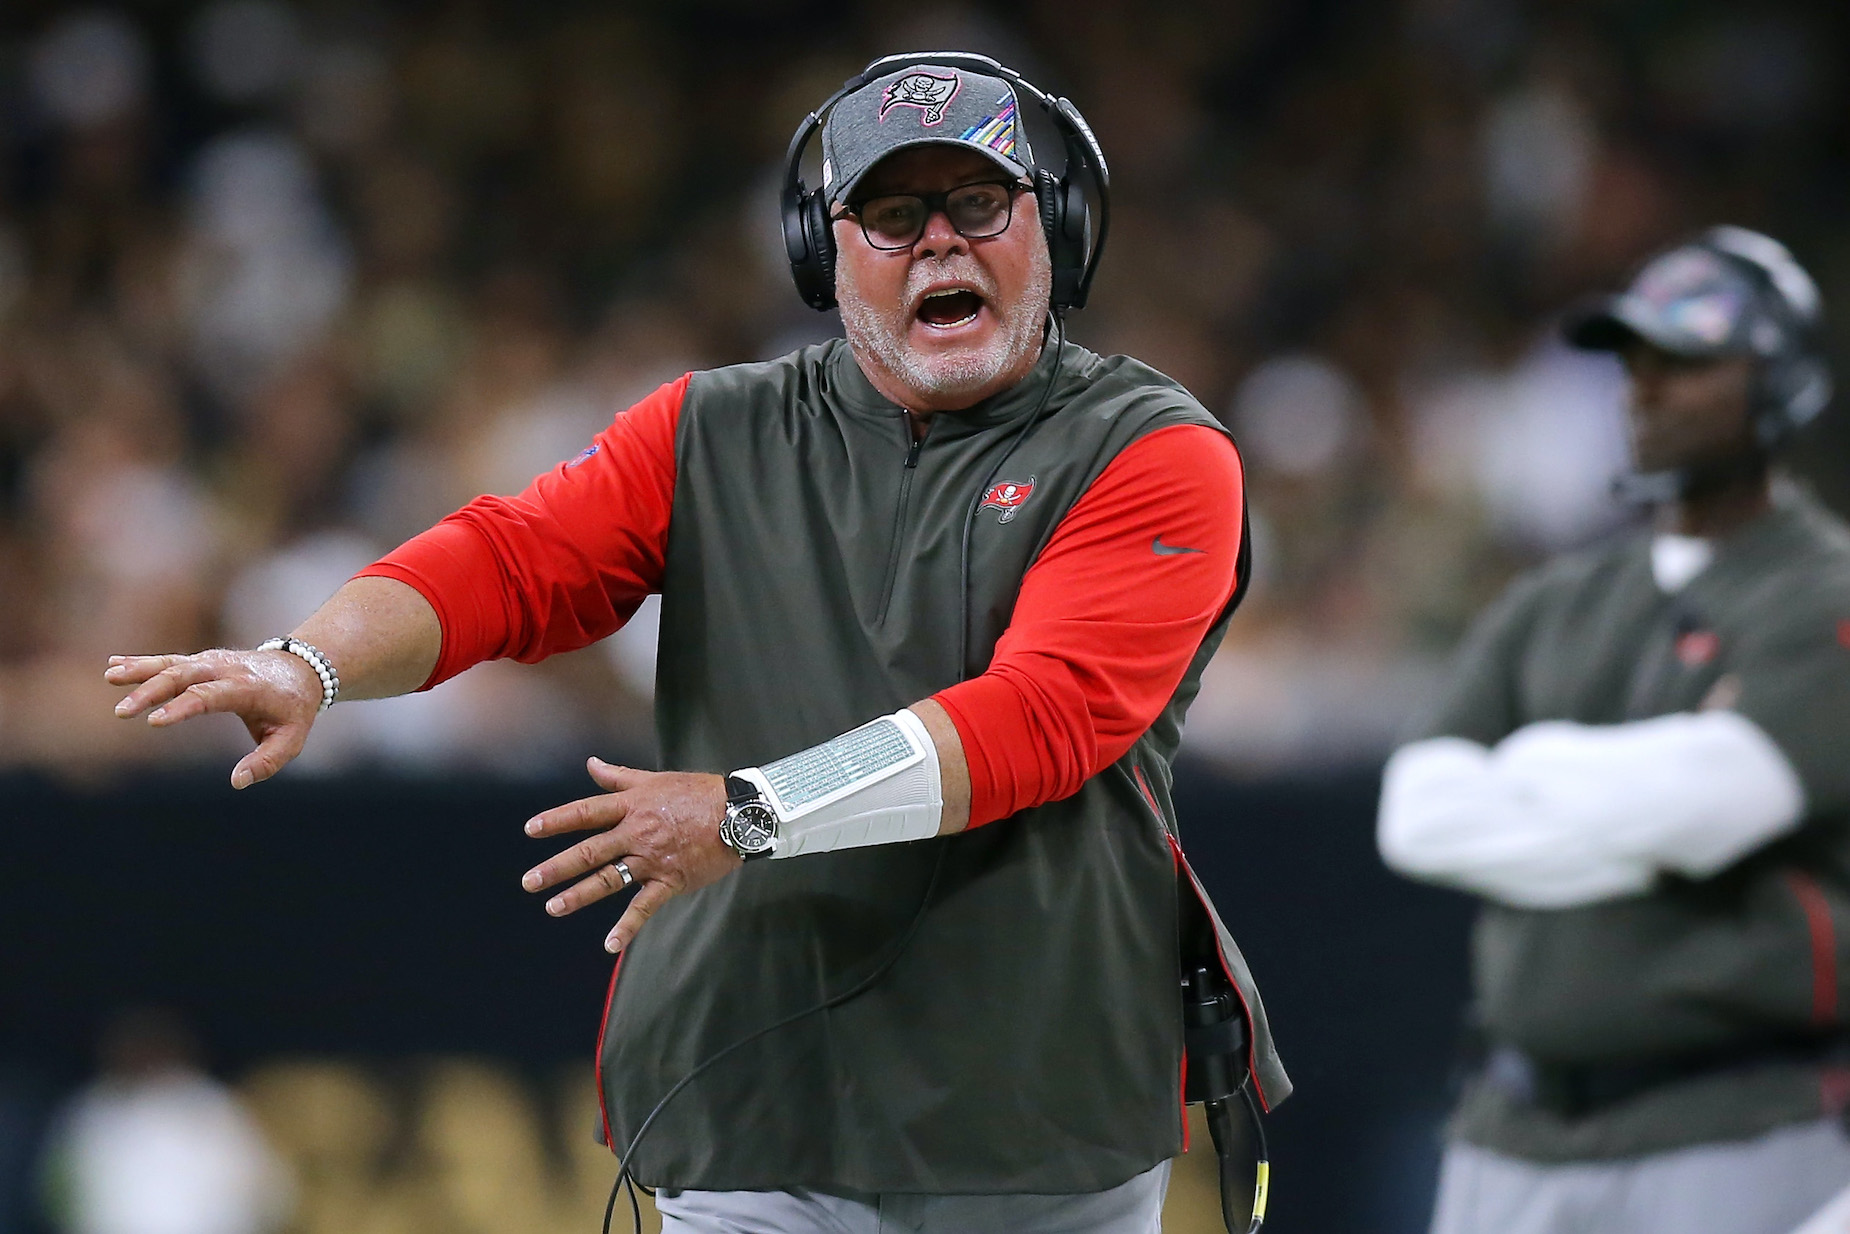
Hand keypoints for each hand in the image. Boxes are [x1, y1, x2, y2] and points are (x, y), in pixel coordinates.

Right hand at [106, 650, 323, 788]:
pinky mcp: (202, 661)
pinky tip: (113, 664)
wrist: (302, 669)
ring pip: (171, 663)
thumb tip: (236, 782)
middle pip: (183, 675)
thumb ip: (267, 762)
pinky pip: (169, 660)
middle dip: (151, 690)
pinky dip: (142, 662)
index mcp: (247, 688)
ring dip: (140, 670)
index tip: (154, 722)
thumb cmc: (293, 710)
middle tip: (122, 710)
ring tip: (110, 676)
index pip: (209, 696)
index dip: (182, 707)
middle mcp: (225, 669)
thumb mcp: (291, 739)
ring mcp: (212, 662)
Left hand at [521, 758, 740, 952]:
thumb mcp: (655, 779)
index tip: (530, 830)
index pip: (586, 812)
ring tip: (553, 908)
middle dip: (557, 867)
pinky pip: (645, 906)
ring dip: (579, 895)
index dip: (557, 820)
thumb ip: (619, 777)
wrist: (741, 813)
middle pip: (590, 851)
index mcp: (632, 806)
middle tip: (530, 882)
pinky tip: (610, 945)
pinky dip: (627, 927)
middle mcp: (636, 833)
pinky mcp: (670, 880)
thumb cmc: (699, 793)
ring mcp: (652, 859)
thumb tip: (591, 764)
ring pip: (610, 878)